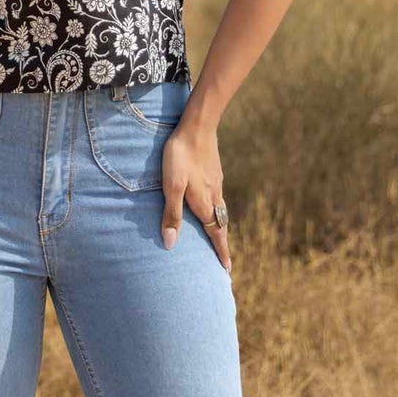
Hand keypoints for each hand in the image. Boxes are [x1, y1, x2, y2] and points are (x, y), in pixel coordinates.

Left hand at [160, 121, 231, 272]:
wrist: (197, 126)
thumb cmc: (180, 156)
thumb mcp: (171, 186)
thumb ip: (172, 214)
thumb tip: (170, 244)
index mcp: (204, 203)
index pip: (215, 234)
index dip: (220, 252)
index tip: (227, 270)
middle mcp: (213, 196)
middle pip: (220, 225)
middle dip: (222, 244)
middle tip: (225, 262)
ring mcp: (215, 183)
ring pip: (220, 211)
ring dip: (220, 227)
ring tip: (218, 237)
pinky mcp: (214, 171)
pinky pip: (218, 198)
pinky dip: (217, 211)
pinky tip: (212, 205)